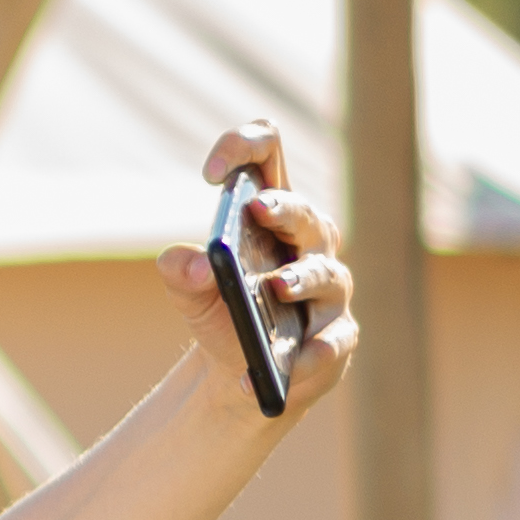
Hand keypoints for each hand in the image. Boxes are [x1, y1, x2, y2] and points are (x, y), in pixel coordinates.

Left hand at [156, 117, 358, 414]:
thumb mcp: (191, 292)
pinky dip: (315, 350)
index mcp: (272, 217)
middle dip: (283, 209)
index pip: (268, 159)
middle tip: (257, 209)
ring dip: (300, 279)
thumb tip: (195, 265)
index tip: (210, 172)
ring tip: (275, 287)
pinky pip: (334, 339)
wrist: (240, 371)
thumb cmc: (223, 311)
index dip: (243, 149)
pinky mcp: (338, 335)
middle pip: (304, 214)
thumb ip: (181, 272)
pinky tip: (297, 359)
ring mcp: (329, 289)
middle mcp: (310, 243)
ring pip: (325, 274)